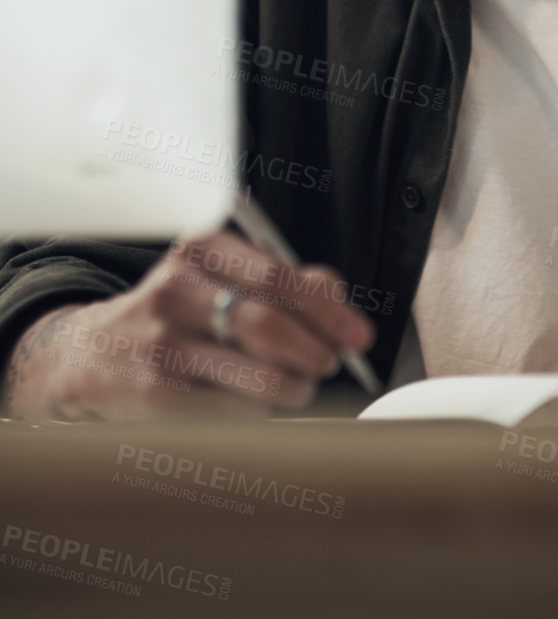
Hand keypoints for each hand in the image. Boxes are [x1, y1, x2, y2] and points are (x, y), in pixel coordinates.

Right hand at [0, 230, 374, 420]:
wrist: (95, 353)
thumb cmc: (178, 311)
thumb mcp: (222, 277)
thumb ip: (286, 280)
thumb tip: (338, 300)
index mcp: (201, 248)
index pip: (279, 277)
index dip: (328, 311)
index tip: (357, 335)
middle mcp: (176, 288)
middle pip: (271, 326)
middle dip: (317, 352)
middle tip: (329, 363)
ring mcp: (162, 342)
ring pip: (259, 376)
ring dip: (295, 388)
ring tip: (299, 387)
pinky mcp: (157, 394)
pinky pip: (234, 411)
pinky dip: (260, 413)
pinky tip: (257, 405)